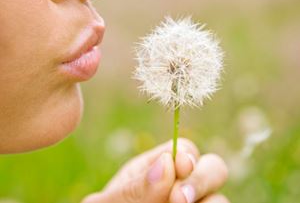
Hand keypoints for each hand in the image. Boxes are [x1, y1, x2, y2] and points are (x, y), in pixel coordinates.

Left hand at [82, 139, 228, 202]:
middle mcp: (181, 185)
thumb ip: (136, 186)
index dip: (185, 156)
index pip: (184, 149)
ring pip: (219, 198)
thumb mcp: (112, 202)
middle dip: (202, 178)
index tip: (178, 168)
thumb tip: (167, 163)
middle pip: (213, 167)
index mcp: (157, 169)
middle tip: (179, 199)